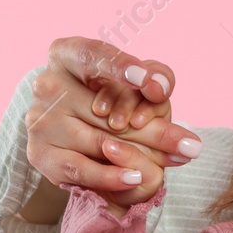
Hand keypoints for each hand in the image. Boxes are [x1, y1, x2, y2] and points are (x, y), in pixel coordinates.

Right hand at [25, 37, 200, 207]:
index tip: (147, 81)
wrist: (79, 142)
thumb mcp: (138, 86)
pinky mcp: (41, 153)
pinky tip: (136, 178)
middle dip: (153, 128)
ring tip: (176, 162)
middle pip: (106, 108)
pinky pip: (81, 168)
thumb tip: (163, 93)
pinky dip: (111, 176)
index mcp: (67, 55)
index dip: (118, 66)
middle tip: (191, 146)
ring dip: (142, 155)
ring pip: (100, 140)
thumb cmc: (114, 103)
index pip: (91, 55)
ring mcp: (40, 120)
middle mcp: (48, 83)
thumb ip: (157, 81)